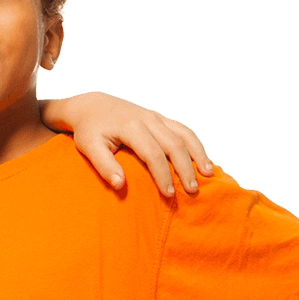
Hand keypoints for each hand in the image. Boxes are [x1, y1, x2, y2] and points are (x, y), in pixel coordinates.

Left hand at [44, 93, 213, 197]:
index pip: (152, 153)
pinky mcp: (161, 117)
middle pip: (174, 144)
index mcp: (131, 126)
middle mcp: (148, 118)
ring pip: (185, 133)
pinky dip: (196, 144)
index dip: (163, 175)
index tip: (168, 194)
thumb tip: (120, 185)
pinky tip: (203, 159)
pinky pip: (184, 129)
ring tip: (209, 174)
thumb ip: (104, 165)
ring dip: (199, 153)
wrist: (93, 105)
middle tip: (192, 190)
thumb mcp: (90, 147)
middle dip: (185, 168)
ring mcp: (157, 116)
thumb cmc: (90, 130)